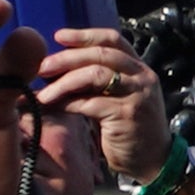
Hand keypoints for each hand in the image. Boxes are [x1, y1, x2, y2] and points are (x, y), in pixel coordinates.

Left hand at [34, 23, 174, 185]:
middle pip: (101, 54)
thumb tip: (55, 69)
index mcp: (138, 68)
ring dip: (63, 82)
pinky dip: (68, 103)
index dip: (85, 35)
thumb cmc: (127, 127)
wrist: (152, 159)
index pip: (113, 40)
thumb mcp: (116, 97)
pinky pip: (90, 102)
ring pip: (95, 74)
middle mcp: (142, 77)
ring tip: (43, 92)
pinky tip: (54, 107)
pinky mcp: (127, 114)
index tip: (59, 36)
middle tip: (42, 67)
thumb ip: (96, 81)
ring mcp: (137, 95)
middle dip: (67, 58)